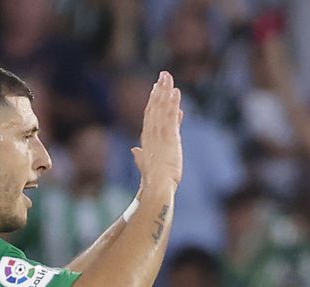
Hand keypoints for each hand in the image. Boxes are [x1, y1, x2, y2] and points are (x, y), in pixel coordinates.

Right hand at [132, 71, 183, 190]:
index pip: (150, 115)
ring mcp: (160, 134)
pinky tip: (175, 91)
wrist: (156, 187)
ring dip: (165, 91)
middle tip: (163, 74)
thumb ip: (139, 155)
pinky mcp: (169, 137)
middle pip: (155, 107)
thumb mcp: (145, 165)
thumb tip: (134, 150)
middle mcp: (151, 133)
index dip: (153, 100)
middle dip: (159, 90)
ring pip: (162, 108)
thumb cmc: (153, 181)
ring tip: (168, 77)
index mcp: (146, 139)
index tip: (157, 88)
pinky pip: (171, 116)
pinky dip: (172, 103)